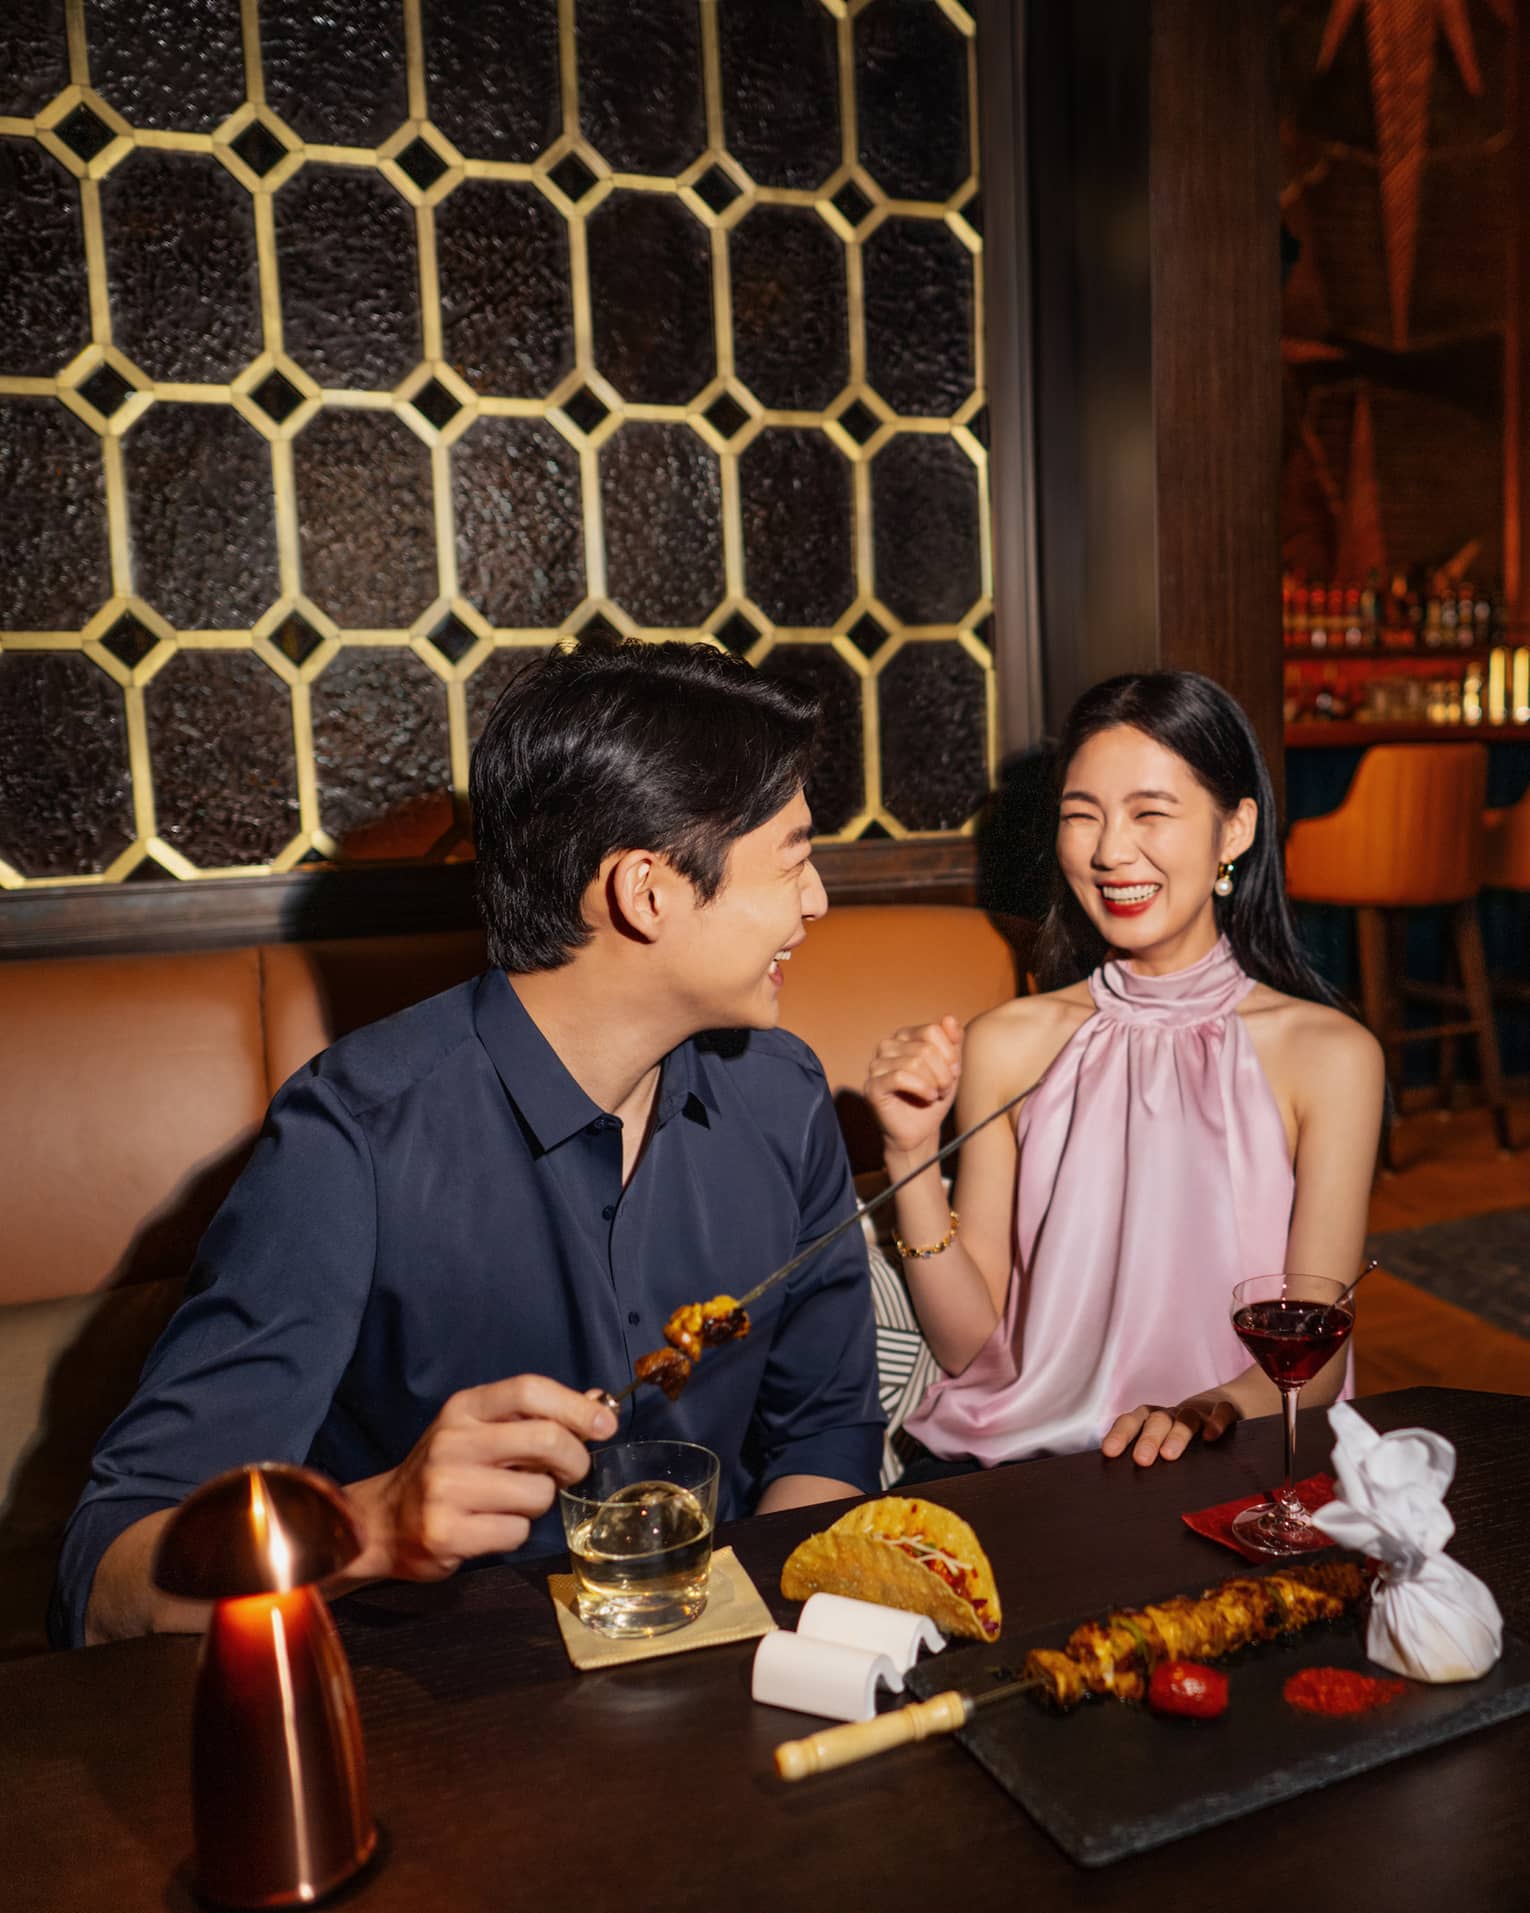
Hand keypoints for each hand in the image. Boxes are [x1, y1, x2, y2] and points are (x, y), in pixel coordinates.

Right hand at [342, 1375, 616, 1583]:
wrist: (382, 1522)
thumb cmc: (446, 1470)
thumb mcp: (481, 1431)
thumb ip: (535, 1416)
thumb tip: (598, 1401)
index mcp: (465, 1408)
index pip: (529, 1390)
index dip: (576, 1406)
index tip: (605, 1425)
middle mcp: (453, 1441)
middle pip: (546, 1439)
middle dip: (575, 1460)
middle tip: (571, 1472)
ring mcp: (446, 1487)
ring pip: (538, 1494)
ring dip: (539, 1504)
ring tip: (511, 1503)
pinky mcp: (446, 1532)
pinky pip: (517, 1533)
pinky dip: (515, 1533)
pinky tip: (489, 1528)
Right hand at [864, 1015, 963, 1160]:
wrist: (921, 1130)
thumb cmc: (934, 1096)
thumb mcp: (951, 1066)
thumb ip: (953, 1041)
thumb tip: (949, 1018)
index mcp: (905, 1036)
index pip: (932, 1030)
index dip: (949, 1053)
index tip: (954, 1072)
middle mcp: (887, 1046)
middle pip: (925, 1048)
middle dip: (943, 1072)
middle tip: (945, 1088)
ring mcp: (876, 1065)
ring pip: (914, 1062)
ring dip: (934, 1083)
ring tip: (936, 1094)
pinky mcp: (872, 1086)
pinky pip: (900, 1077)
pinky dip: (921, 1088)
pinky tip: (928, 1097)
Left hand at [1101, 1393, 1238, 1466]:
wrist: (1221, 1406)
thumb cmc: (1182, 1436)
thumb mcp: (1163, 1444)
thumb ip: (1147, 1460)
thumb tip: (1124, 1493)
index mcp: (1151, 1420)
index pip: (1132, 1422)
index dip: (1120, 1435)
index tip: (1109, 1452)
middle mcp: (1172, 1414)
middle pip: (1157, 1420)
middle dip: (1148, 1440)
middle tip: (1141, 1461)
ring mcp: (1198, 1411)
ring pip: (1186, 1418)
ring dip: (1177, 1435)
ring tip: (1169, 1456)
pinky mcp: (1223, 1410)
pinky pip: (1220, 1412)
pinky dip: (1215, 1421)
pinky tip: (1210, 1436)